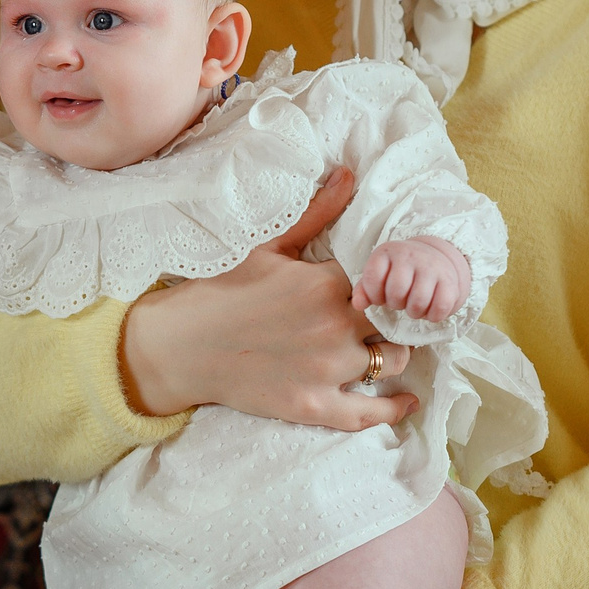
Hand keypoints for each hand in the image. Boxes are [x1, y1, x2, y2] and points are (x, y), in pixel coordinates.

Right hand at [120, 168, 416, 430]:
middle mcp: (335, 327)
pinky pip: (369, 414)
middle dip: (398, 316)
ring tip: (391, 345)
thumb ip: (317, 213)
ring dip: (395, 352)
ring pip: (391, 362)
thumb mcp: (270, 246)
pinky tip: (407, 400)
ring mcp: (327, 370)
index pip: (385, 280)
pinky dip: (394, 408)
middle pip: (396, 321)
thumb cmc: (222, 289)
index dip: (393, 281)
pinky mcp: (314, 405)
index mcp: (327, 284)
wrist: (181, 345)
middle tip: (395, 313)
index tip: (393, 281)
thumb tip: (348, 174)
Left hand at [354, 236, 469, 321]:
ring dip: (414, 312)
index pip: (373, 278)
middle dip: (395, 304)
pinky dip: (433, 315)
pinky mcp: (450, 280)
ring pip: (418, 303)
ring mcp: (431, 266)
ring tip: (414, 305)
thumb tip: (358, 304)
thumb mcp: (379, 275)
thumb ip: (364, 290)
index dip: (374, 295)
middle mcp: (410, 255)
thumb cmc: (400, 272)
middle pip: (397, 293)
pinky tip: (429, 308)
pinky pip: (440, 308)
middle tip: (400, 301)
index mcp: (387, 252)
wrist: (435, 258)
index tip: (380, 296)